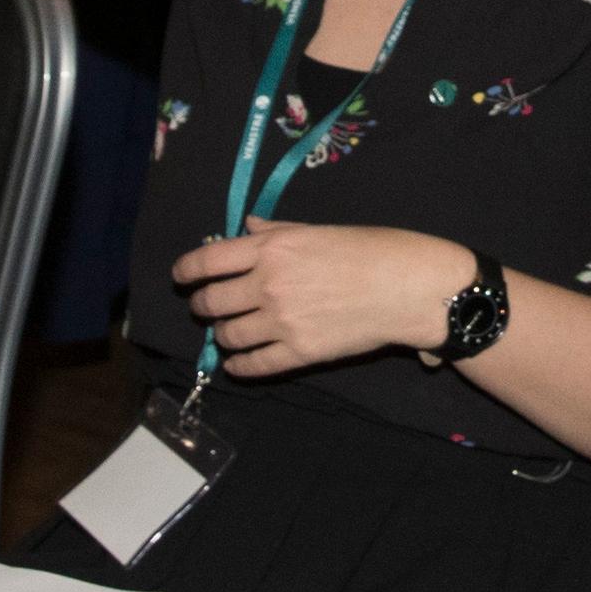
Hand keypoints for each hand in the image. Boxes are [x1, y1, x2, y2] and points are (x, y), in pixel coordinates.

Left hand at [172, 222, 468, 376]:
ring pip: (228, 335)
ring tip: (227, 333)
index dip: (186, 271)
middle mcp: (269, 282)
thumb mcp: (320, 229)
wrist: (408, 287)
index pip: (208, 260)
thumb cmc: (372, 249)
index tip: (182, 277)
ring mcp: (282, 320)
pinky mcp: (300, 353)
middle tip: (207, 307)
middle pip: (212, 301)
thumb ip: (278, 230)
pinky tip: (237, 363)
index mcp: (273, 247)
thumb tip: (247, 225)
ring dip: (221, 336)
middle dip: (203, 306)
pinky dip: (238, 366)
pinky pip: (253, 365)